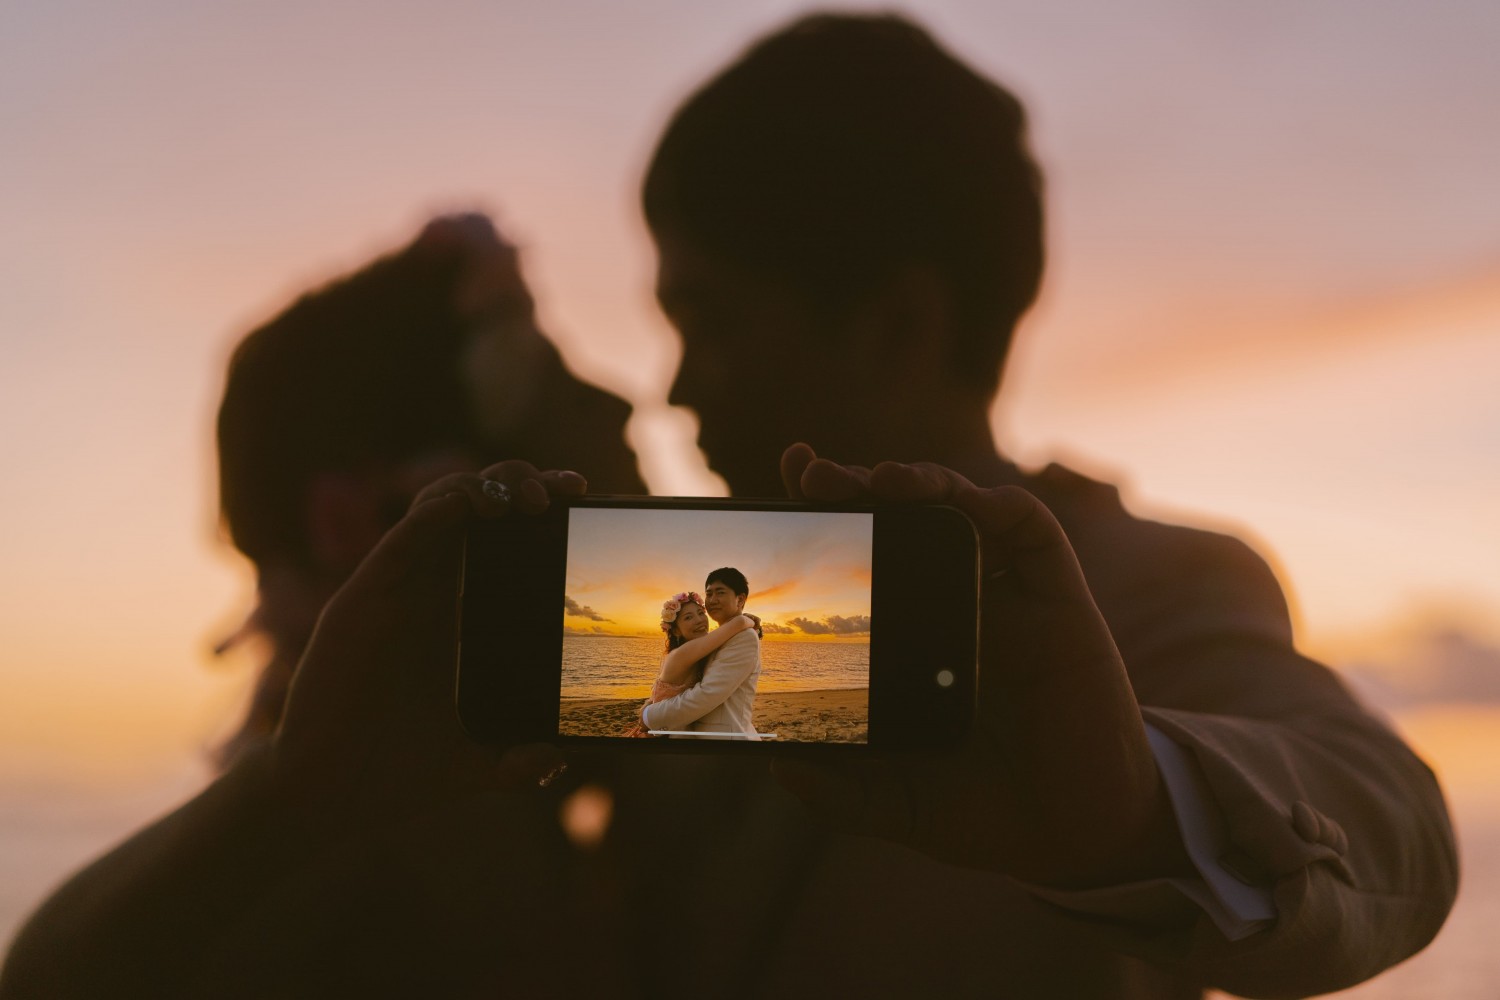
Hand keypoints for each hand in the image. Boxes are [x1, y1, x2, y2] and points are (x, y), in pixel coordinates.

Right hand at [270, 460, 580, 834]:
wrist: (325, 801)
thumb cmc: (391, 775)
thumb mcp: (473, 766)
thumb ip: (515, 762)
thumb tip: (556, 759)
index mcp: (451, 617)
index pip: (496, 537)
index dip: (534, 507)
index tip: (580, 495)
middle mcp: (423, 593)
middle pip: (471, 508)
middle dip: (519, 483)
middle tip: (563, 491)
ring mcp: (391, 594)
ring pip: (435, 508)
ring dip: (481, 487)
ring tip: (522, 499)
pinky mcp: (360, 603)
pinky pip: (399, 542)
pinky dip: (433, 516)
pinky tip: (467, 507)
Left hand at [774, 444, 1188, 887]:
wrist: (1072, 838)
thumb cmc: (986, 812)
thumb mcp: (898, 802)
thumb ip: (841, 793)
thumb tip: (777, 770)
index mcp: (918, 638)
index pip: (871, 556)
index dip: (835, 515)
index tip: (790, 486)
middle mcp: (961, 606)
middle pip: (909, 521)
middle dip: (861, 486)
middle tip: (814, 476)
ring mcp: (1011, 601)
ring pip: (966, 511)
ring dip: (924, 482)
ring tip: (879, 480)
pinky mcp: (1061, 605)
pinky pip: (1034, 532)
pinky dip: (998, 505)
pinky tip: (964, 502)